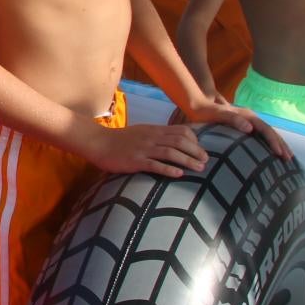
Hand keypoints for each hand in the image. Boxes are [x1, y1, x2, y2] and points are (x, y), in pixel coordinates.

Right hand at [87, 122, 209, 177]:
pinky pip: (155, 165)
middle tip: (206, 161)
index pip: (180, 131)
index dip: (194, 140)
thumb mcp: (141, 132)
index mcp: (154, 130)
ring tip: (199, 168)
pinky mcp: (135, 161)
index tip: (200, 150)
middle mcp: (151, 138)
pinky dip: (168, 169)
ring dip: (188, 160)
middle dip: (196, 151)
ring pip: (171, 152)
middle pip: (180, 141)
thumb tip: (172, 142)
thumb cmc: (120, 140)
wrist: (99, 142)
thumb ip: (156, 136)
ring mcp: (143, 149)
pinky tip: (179, 174)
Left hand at [179, 97, 292, 160]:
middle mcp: (251, 118)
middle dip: (281, 145)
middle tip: (289, 159)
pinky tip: (270, 153)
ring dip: (277, 144)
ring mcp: (249, 122)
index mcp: (248, 116)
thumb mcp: (219, 114)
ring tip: (285, 157)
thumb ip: (233, 119)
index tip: (280, 154)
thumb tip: (250, 128)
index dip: (274, 142)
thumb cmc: (208, 112)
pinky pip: (261, 135)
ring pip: (268, 133)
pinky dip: (269, 143)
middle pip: (270, 131)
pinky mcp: (245, 126)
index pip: (266, 130)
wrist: (199, 105)